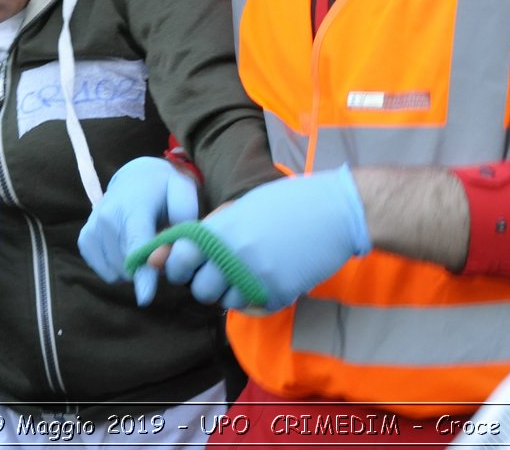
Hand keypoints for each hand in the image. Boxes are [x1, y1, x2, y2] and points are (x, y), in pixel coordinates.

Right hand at [78, 156, 199, 304]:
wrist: (136, 176)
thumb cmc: (164, 188)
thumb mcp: (183, 191)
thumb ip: (184, 218)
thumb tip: (173, 248)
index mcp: (133, 207)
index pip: (136, 246)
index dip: (143, 274)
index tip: (145, 298)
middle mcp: (107, 218)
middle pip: (128, 265)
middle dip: (146, 267)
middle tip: (158, 249)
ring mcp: (92, 228)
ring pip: (116, 272)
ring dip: (133, 268)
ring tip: (142, 246)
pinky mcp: (85, 238)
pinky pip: (104, 270)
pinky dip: (118, 267)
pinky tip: (127, 250)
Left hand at [163, 166, 369, 311]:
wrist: (336, 212)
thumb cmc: (289, 203)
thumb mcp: (244, 206)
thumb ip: (213, 229)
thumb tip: (174, 250)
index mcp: (221, 228)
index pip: (178, 258)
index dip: (180, 264)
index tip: (191, 262)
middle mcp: (232, 255)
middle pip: (199, 289)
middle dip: (206, 283)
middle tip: (222, 271)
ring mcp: (255, 277)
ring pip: (224, 302)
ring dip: (231, 292)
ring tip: (249, 272)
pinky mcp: (276, 294)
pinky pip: (251, 307)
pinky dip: (254, 298)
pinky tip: (269, 277)